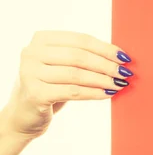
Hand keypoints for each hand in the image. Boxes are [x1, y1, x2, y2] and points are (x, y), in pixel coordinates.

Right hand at [0, 31, 132, 140]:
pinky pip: (72, 92)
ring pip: (76, 74)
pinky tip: (107, 94)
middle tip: (126, 73)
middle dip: (107, 65)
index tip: (125, 58)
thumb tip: (121, 56)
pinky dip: (93, 93)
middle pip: (79, 56)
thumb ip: (84, 56)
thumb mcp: (64, 66)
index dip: (106, 48)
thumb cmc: (51, 86)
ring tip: (119, 85)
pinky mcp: (34, 94)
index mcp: (42, 39)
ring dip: (103, 80)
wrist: (24, 115)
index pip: (81, 40)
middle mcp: (32, 53)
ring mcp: (29, 73)